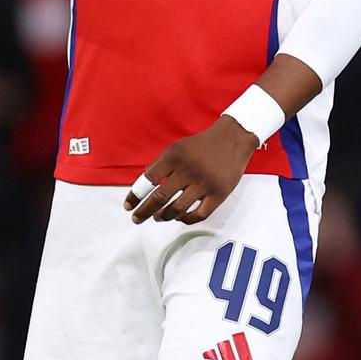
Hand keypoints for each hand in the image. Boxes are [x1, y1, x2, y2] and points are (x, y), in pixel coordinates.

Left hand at [123, 117, 258, 224]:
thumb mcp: (176, 148)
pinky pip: (199, 215)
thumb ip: (160, 166)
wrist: (232, 139)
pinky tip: (179, 218)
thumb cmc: (200, 146)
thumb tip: (143, 188)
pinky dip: (186, 219)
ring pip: (177, 209)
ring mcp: (204, 183)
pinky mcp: (219, 194)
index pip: (148, 179)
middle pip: (160, 197)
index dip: (135, 195)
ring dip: (164, 216)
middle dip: (144, 211)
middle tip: (137, 219)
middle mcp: (188, 170)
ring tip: (158, 217)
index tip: (128, 206)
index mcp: (174, 156)